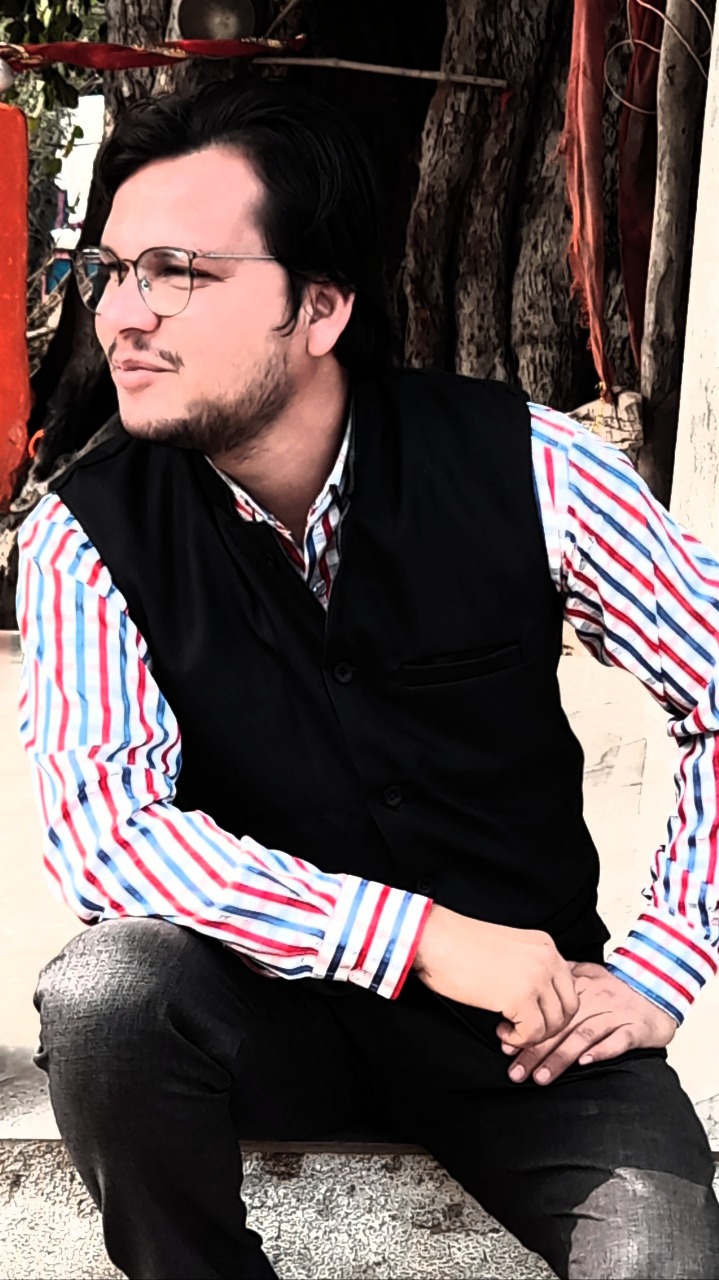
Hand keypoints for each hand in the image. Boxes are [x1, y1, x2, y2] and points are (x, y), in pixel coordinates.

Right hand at [413, 906, 578, 1046]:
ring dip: (533, 1034)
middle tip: (524, 1029)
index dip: (551, 1008)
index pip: (568, 986)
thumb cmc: (459, 945)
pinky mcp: (520, 996)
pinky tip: (501, 1030)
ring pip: (555, 1023)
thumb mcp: (509, 950)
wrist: (435, 939)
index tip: (532, 1016)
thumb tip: (538, 1000)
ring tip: (509, 1029)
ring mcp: (536, 977)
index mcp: (544, 945)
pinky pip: (533, 1033)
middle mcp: (546, 958)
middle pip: (569, 1007)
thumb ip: (529, 968)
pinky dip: (519, 1039)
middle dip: (549, 1026)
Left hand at [497, 961, 677, 1084]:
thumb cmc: (617, 989)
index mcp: (579, 987)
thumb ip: (558, 984)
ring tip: (542, 1076)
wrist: (658, 990)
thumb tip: (520, 999)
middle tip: (517, 1072)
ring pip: (583, 1035)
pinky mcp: (635, 1029)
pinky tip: (585, 1063)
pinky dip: (601, 1051)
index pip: (546, 1009)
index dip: (525, 1029)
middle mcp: (595, 999)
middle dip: (535, 1051)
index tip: (506, 1047)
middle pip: (560, 1027)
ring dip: (561, 1057)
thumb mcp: (586, 976)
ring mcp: (615, 1014)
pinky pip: (618, 1041)